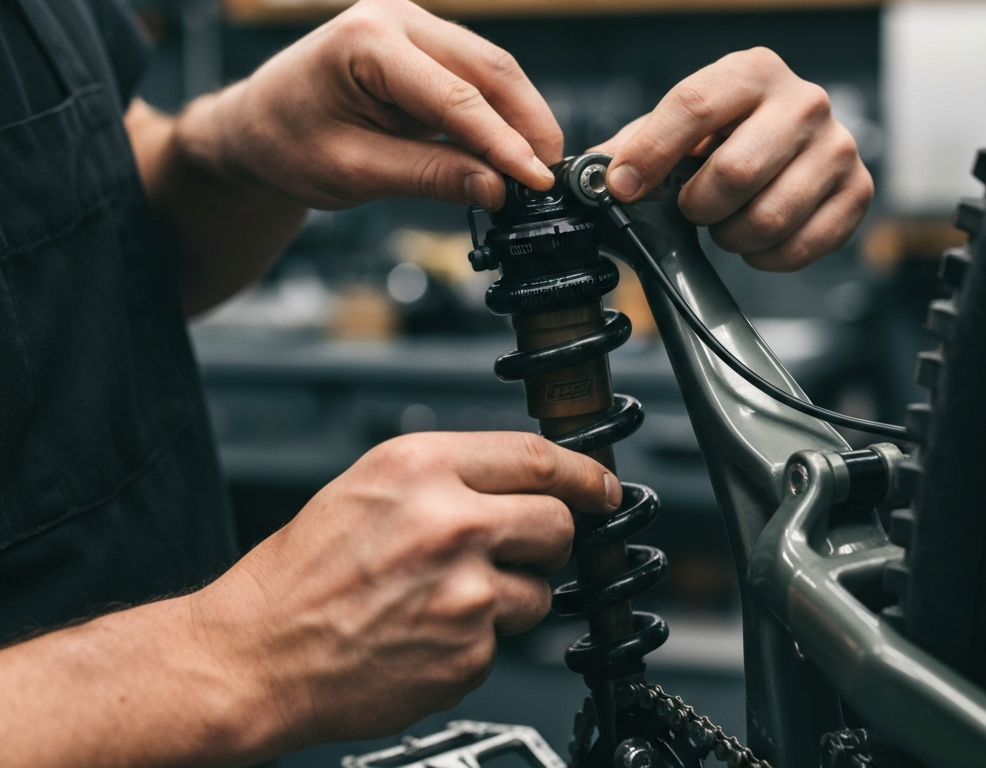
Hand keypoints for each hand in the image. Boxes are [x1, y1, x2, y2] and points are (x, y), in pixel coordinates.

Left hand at [182, 0, 562, 211]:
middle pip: (488, 68)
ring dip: (518, 117)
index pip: (455, 95)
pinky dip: (497, 112)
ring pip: (490, 68)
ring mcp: (410, 24)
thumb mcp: (353, 170)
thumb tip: (496, 187)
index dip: (503, 143)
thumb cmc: (286, 143)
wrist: (256, 125)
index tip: (536, 181)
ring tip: (535, 169)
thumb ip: (428, 176)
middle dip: (526, 124)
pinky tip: (510, 148)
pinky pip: (474, 74)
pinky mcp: (421, 43)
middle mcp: (394, 18)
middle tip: (548, 177)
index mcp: (367, 41)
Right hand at [194, 431, 620, 755]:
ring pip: (541, 590)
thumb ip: (451, 474)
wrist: (257, 654)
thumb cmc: (303, 571)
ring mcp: (465, 594)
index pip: (538, 457)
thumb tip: (522, 479)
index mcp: (422, 468)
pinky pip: (504, 640)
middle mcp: (451, 523)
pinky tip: (429, 632)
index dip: (583, 472)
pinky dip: (480, 639)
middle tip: (518, 546)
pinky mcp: (468, 656)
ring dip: (511, 594)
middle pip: (558, 522)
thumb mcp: (371, 485)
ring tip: (447, 598)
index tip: (602, 485)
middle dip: (551, 535)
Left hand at [599, 48, 872, 270]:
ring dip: (731, 234)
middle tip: (691, 207)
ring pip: (768, 216)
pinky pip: (803, 245)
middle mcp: (803, 101)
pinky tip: (757, 240)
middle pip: (735, 171)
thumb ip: (629, 148)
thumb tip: (583, 177)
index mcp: (751, 72)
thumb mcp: (672, 130)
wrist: (784, 147)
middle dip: (696, 204)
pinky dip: (767, 256)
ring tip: (725, 222)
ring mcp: (838, 146)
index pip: (693, 107)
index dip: (650, 154)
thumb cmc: (720, 137)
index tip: (623, 186)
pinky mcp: (857, 191)